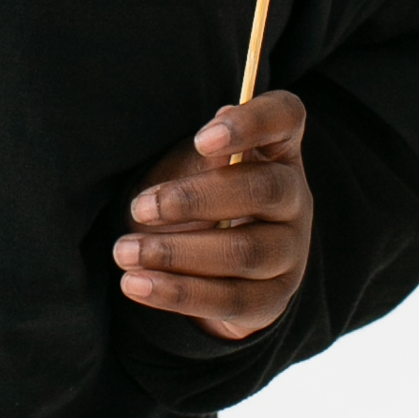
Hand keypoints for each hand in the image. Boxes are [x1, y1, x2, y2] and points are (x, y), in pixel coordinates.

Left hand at [113, 91, 313, 341]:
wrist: (198, 268)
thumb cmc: (192, 201)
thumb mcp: (190, 168)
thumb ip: (200, 155)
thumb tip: (211, 140)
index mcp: (275, 150)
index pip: (284, 117)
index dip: (252, 123)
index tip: (203, 138)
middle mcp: (294, 198)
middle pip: (265, 190)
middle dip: (195, 199)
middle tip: (140, 208)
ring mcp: (290, 252)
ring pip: (245, 252)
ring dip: (176, 252)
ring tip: (124, 252)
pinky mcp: (272, 300)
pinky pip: (229, 300)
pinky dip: (178, 293)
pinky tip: (136, 284)